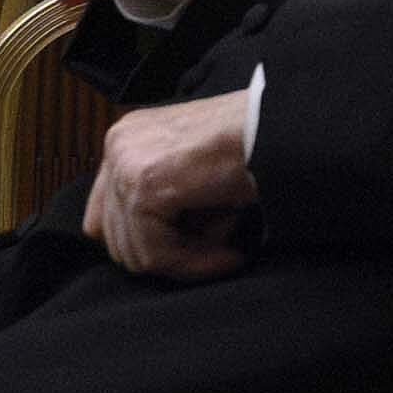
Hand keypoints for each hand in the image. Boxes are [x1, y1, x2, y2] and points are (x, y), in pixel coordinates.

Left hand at [86, 90, 256, 276]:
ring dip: (187, 263)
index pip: (105, 217)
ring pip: (136, 252)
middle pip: (117, 240)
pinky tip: (231, 255)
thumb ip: (164, 207)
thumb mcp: (198, 176)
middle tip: (220, 253)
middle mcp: (119, 144)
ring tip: (229, 252)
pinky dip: (196, 265)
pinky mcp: (144, 183)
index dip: (148, 246)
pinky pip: (156, 253)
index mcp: (129, 139)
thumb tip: (148, 257)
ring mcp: (127, 162)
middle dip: (170, 257)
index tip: (195, 252)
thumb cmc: (257, 148)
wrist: (286, 128)